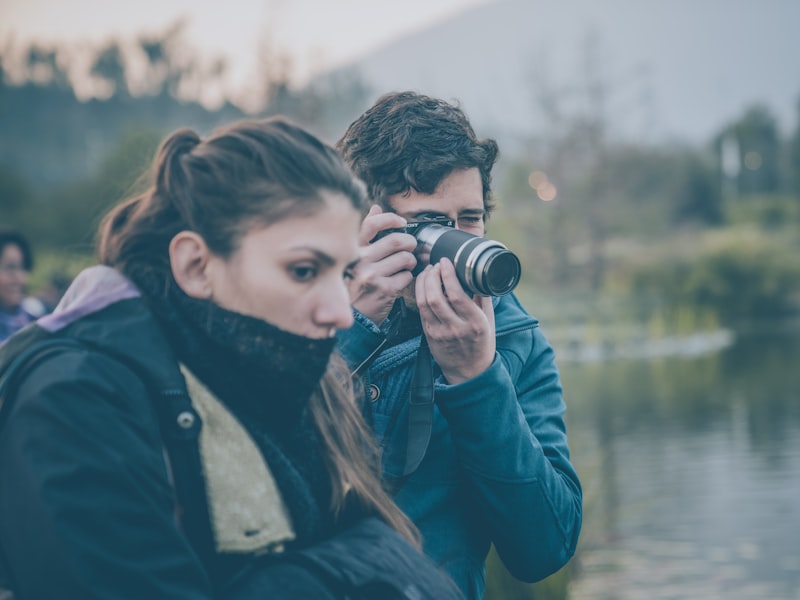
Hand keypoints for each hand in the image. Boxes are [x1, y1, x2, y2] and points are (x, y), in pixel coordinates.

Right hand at [348, 205, 417, 324]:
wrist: (353, 317)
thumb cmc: (355, 284)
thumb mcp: (355, 257)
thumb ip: (365, 232)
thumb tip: (376, 207)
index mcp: (353, 249)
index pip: (372, 223)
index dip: (391, 219)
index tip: (401, 222)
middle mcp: (361, 260)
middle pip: (397, 240)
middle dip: (410, 243)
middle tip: (411, 247)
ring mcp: (373, 275)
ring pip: (405, 258)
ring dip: (411, 261)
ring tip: (406, 265)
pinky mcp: (385, 289)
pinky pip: (407, 276)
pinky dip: (408, 277)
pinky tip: (400, 280)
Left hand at [415, 258, 495, 383]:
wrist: (469, 372)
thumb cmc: (481, 343)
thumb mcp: (489, 320)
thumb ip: (483, 297)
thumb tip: (477, 274)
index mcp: (475, 323)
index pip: (457, 294)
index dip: (448, 274)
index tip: (445, 261)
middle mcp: (456, 327)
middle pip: (435, 297)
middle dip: (432, 276)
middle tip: (435, 265)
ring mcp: (439, 332)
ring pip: (424, 302)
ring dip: (423, 283)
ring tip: (428, 272)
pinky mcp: (428, 335)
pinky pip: (420, 310)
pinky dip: (420, 294)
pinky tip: (423, 285)